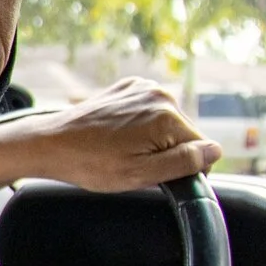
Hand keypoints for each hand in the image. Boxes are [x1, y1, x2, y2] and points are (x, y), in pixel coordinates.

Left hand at [3, 78, 221, 191]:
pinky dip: (140, 127)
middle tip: (134, 164)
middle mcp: (159, 95)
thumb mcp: (141, 174)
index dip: (186, 170)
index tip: (161, 177)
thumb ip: (183, 162)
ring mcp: (142, 88)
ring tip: (122, 151)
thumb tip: (215, 152)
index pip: (202, 149)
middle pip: (184, 135)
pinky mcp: (127, 88)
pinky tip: (118, 138)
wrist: (49, 143)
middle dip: (168, 153)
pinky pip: (149, 112)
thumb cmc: (90, 163)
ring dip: (153, 140)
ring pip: (167, 124)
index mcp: (167, 116)